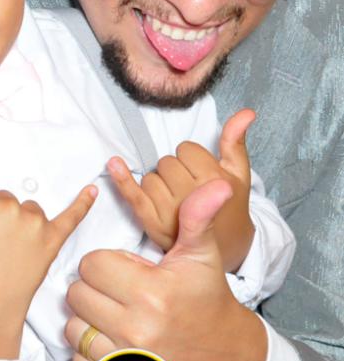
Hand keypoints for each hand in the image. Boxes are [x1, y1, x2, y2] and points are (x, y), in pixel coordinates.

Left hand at [67, 181, 265, 360]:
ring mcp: (126, 359)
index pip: (91, 264)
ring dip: (87, 321)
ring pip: (72, 327)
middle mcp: (138, 328)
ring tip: (114, 318)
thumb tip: (213, 186)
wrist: (228, 359)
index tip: (127, 272)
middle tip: (120, 295)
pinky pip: (78, 360)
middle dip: (95, 290)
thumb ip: (197, 219)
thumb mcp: (202, 258)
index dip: (106, 264)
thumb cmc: (208, 303)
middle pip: (77, 294)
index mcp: (153, 292)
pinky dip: (88, 352)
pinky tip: (113, 343)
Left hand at [107, 108, 255, 269]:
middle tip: (189, 189)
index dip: (192, 158)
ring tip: (178, 200)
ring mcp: (170, 211)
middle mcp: (192, 196)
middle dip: (175, 170)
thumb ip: (235, 142)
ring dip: (159, 183)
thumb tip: (245, 112)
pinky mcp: (153, 224)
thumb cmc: (229, 206)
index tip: (200, 174)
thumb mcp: (238, 174)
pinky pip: (133, 196)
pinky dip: (122, 180)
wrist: (223, 248)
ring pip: (150, 177)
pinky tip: (114, 163)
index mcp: (215, 181)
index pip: (186, 149)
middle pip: (167, 162)